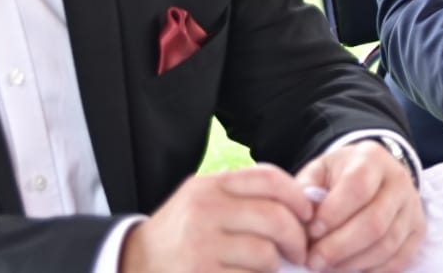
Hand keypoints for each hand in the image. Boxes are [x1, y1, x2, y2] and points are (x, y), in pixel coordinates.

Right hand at [119, 164, 312, 272]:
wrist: (134, 263)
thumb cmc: (182, 232)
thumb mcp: (205, 199)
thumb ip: (244, 196)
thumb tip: (304, 203)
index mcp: (210, 186)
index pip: (269, 178)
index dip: (298, 196)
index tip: (308, 214)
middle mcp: (204, 211)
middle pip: (275, 217)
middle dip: (297, 237)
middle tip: (300, 250)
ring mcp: (201, 247)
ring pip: (266, 254)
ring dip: (276, 265)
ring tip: (269, 267)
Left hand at [295, 143, 425, 272]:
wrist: (373, 176)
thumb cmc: (340, 176)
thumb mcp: (320, 171)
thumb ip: (305, 190)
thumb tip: (300, 218)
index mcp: (372, 158)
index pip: (358, 188)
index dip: (334, 214)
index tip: (311, 231)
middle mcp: (399, 180)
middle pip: (375, 222)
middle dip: (340, 247)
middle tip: (314, 261)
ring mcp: (413, 207)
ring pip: (387, 245)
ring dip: (353, 263)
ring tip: (327, 267)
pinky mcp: (419, 230)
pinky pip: (399, 260)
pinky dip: (372, 271)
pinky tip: (349, 270)